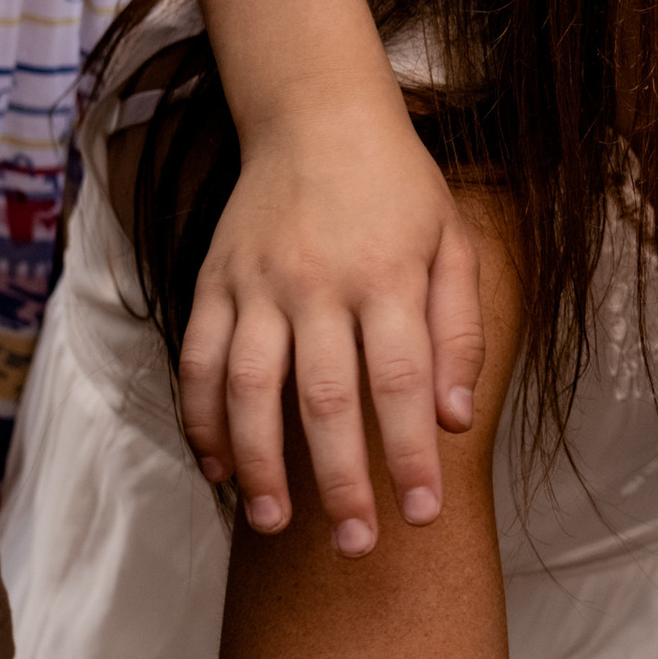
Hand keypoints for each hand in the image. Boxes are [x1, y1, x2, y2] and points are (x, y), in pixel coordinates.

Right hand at [177, 95, 484, 554]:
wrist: (316, 113)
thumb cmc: (398, 187)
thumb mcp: (454, 242)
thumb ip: (459, 331)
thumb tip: (456, 420)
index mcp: (389, 275)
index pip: (403, 382)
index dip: (411, 455)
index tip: (422, 515)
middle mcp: (319, 283)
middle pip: (325, 398)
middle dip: (340, 481)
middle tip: (354, 545)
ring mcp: (257, 284)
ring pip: (248, 388)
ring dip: (259, 463)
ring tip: (274, 524)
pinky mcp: (213, 282)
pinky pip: (198, 360)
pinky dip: (201, 419)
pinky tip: (219, 466)